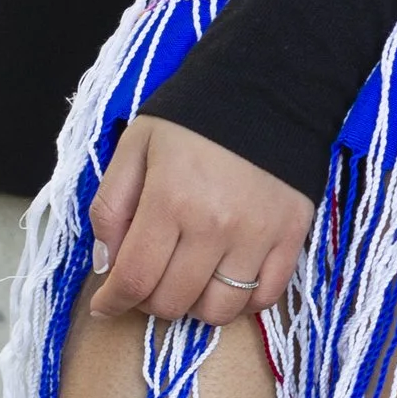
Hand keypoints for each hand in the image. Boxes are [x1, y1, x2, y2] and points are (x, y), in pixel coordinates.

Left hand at [87, 113, 313, 328]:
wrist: (266, 87)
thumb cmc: (191, 118)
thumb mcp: (135, 147)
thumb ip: (110, 206)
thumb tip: (106, 265)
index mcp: (170, 200)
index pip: (134, 279)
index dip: (112, 302)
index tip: (105, 305)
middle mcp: (215, 226)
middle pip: (173, 302)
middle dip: (147, 302)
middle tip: (146, 281)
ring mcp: (258, 236)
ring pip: (218, 310)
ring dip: (193, 306)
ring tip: (186, 281)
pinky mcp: (291, 236)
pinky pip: (264, 298)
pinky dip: (240, 302)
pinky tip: (225, 281)